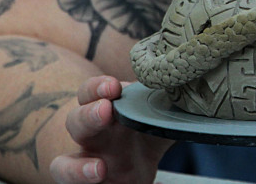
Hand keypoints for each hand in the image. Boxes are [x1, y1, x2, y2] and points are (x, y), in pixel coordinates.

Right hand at [50, 76, 171, 182]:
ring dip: (78, 169)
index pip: (91, 92)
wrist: (137, 163)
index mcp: (106, 110)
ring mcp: (86, 163)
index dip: (97, 87)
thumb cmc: (144, 130)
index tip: (114, 86)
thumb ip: (168, 107)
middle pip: (76, 122)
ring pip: (64, 166)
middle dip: (88, 116)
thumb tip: (191, 97)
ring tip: (99, 169)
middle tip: (105, 111)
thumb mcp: (158, 118)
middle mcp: (91, 136)